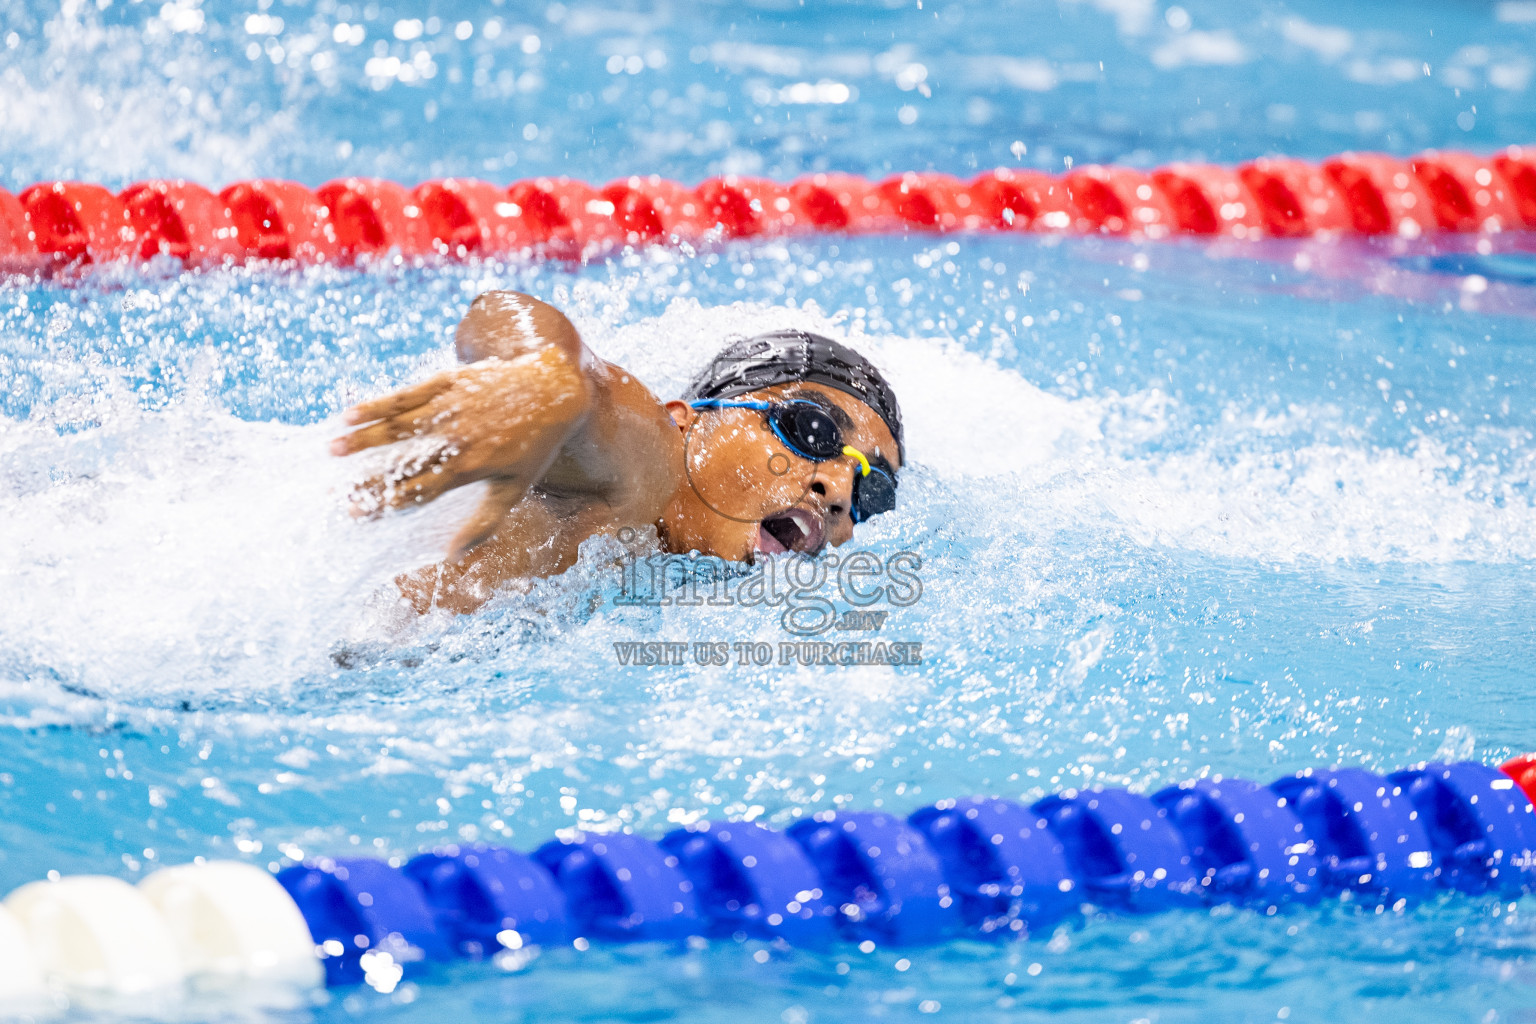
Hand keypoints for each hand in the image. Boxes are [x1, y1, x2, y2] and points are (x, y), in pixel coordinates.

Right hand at [332, 350, 590, 554]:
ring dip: (364, 439)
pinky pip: (406, 395)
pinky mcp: (447, 383)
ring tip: (332, 451)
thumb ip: (484, 523)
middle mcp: (456, 439)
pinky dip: (377, 404)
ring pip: (399, 427)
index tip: (357, 514)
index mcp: (470, 468)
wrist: (552, 391)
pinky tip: (349, 413)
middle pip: (403, 463)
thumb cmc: (533, 447)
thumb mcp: (515, 489)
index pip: (419, 491)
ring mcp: (450, 409)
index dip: (387, 504)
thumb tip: (452, 555)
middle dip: (367, 479)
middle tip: (335, 494)